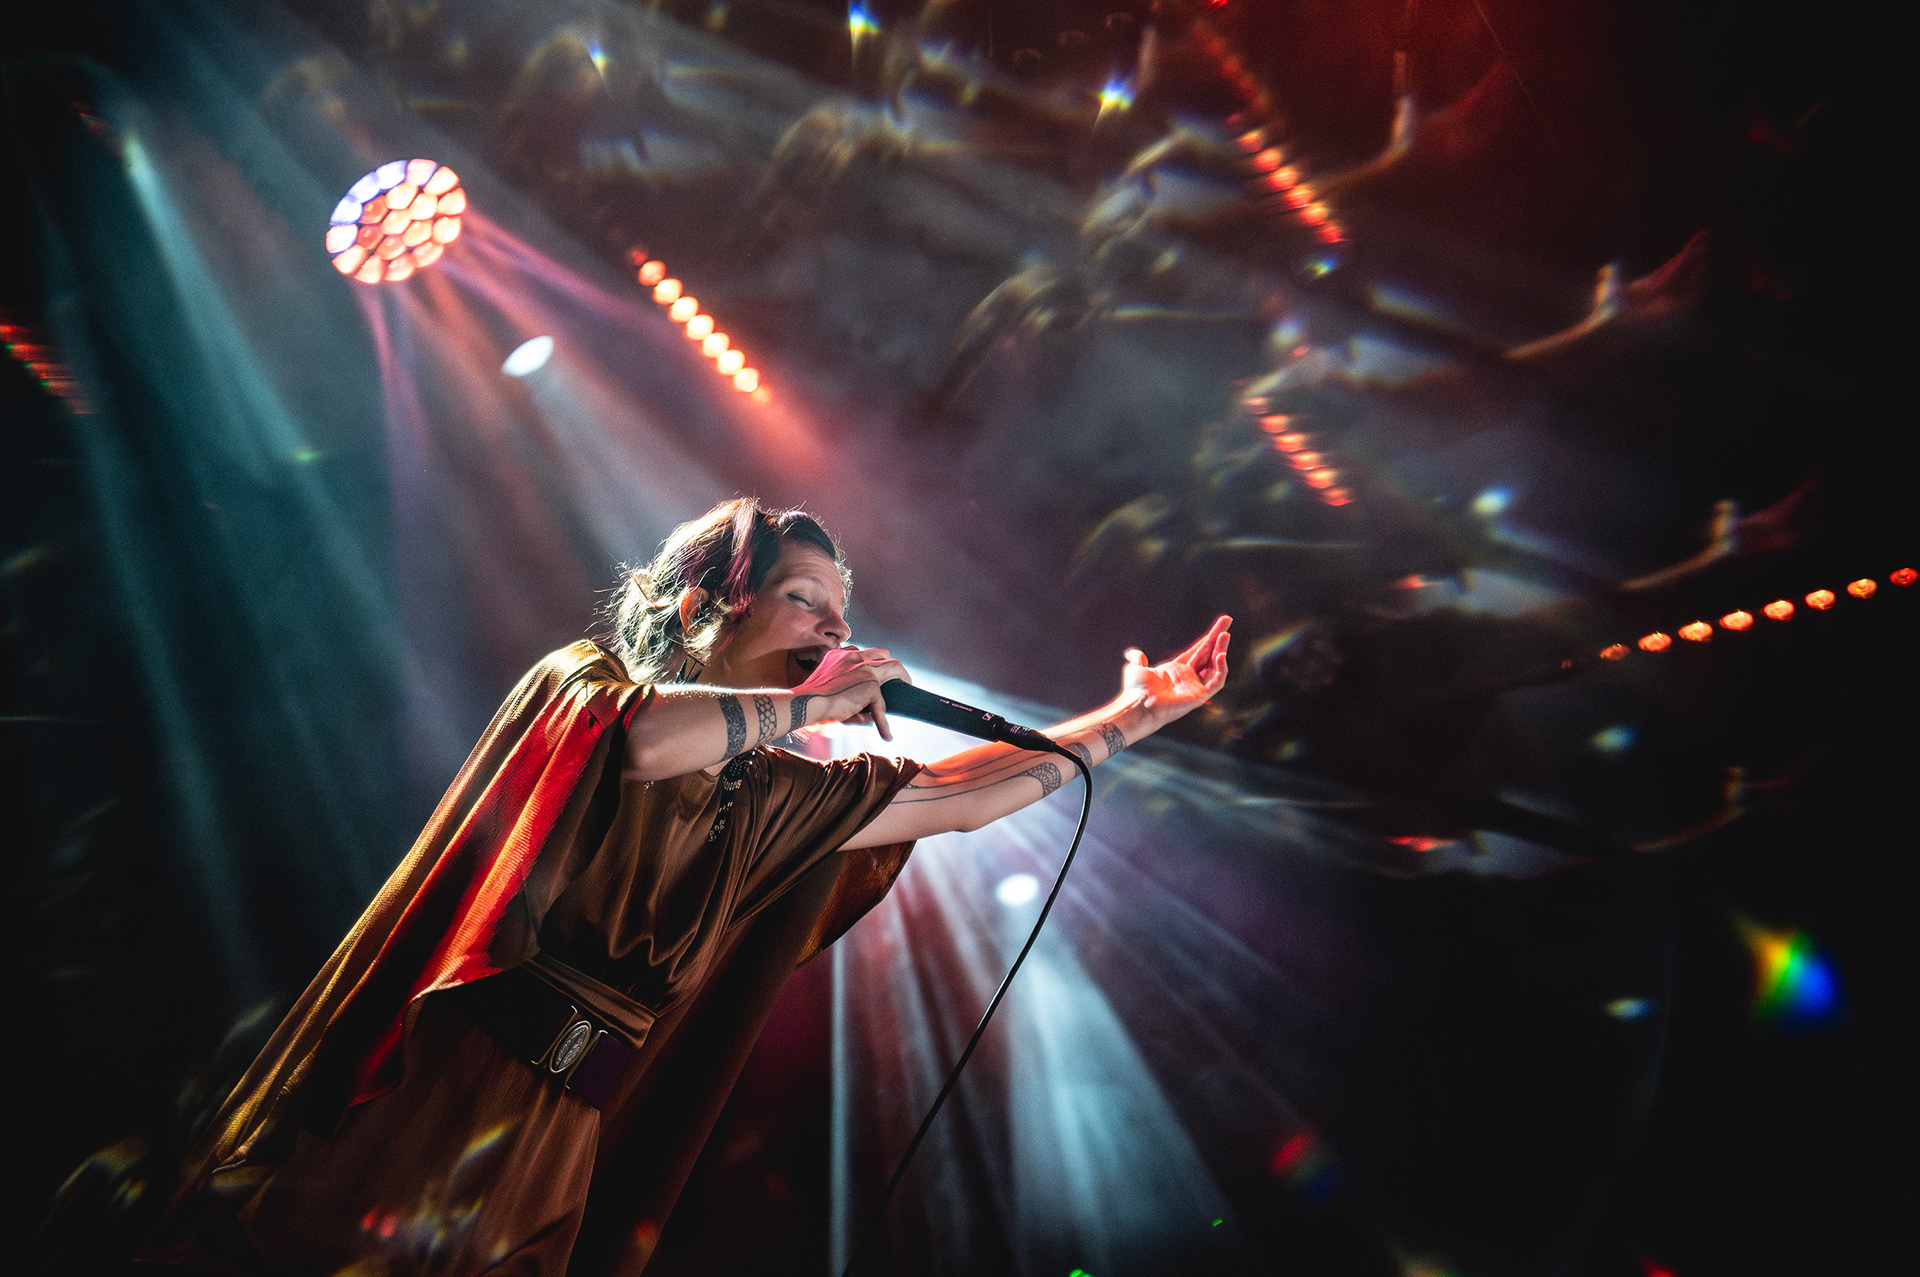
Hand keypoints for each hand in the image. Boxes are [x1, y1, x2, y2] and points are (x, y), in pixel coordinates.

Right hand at [795, 646, 910, 740]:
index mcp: (839, 656)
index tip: (876, 672)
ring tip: (907, 689)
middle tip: (899, 679)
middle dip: (892, 665)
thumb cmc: (810, 702)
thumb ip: (846, 697)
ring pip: (894, 667)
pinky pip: (882, 705)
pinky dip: (883, 722)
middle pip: (883, 653)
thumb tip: (868, 718)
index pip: (861, 652)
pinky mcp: (871, 683)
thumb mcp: (827, 692)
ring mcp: (864, 668)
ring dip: (903, 678)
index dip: (872, 661)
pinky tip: (886, 735)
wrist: (807, 703)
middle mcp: (853, 657)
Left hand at [1122, 615, 1230, 730]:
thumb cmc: (1136, 691)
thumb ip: (1137, 659)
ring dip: (1221, 650)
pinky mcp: (1200, 696)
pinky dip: (1221, 669)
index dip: (1207, 639)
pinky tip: (1220, 655)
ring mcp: (1195, 687)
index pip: (1197, 651)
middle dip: (1218, 638)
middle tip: (1228, 620)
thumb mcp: (1135, 669)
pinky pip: (1216, 682)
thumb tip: (1132, 654)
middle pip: (1208, 654)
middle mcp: (1188, 678)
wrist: (1138, 704)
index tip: (1218, 626)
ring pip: (1215, 666)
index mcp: (1177, 670)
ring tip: (1225, 635)